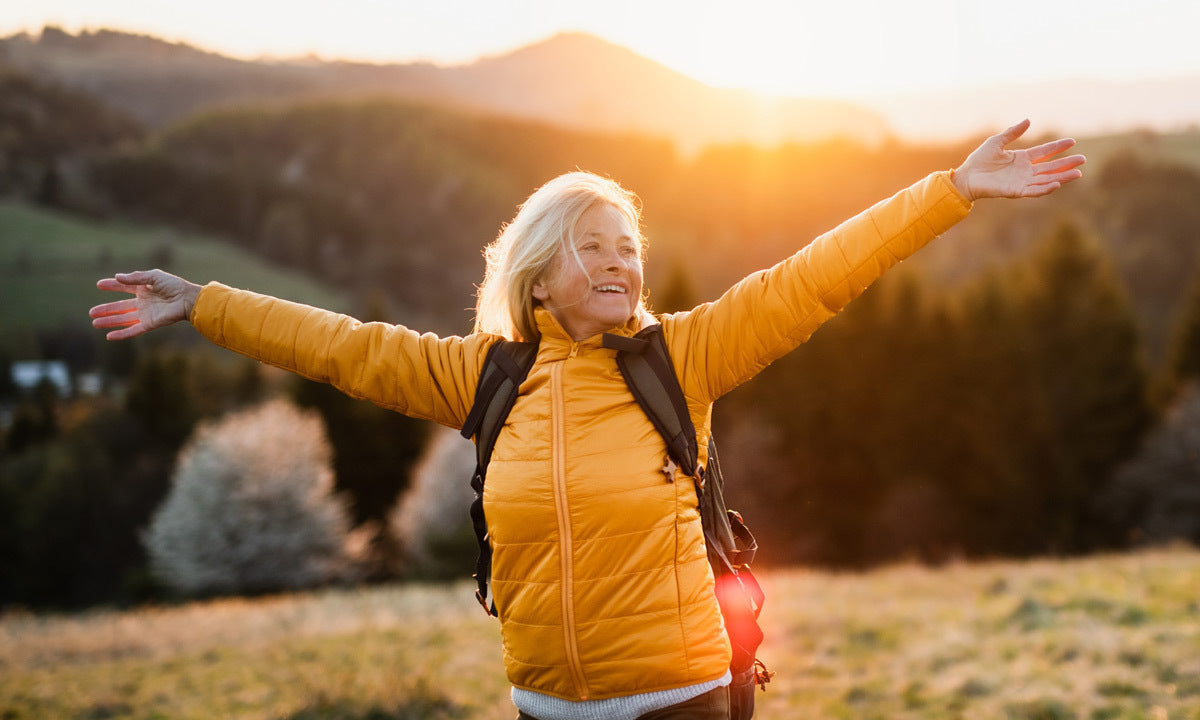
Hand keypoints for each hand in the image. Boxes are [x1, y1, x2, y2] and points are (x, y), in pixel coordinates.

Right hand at [90, 269, 201, 339]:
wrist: (187, 299)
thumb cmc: (174, 285)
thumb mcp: (153, 276)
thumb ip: (136, 277)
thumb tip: (117, 277)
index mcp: (143, 289)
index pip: (123, 287)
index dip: (112, 286)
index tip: (99, 285)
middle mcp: (143, 302)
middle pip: (120, 307)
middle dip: (106, 309)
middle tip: (91, 312)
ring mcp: (145, 314)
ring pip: (123, 319)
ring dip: (109, 321)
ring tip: (94, 323)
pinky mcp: (149, 324)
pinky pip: (133, 330)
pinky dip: (121, 334)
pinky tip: (109, 336)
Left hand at [952, 119, 1084, 200]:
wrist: (966, 177)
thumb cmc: (979, 161)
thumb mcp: (996, 142)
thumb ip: (1012, 132)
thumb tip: (1029, 120)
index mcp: (1021, 159)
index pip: (1044, 152)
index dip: (1057, 147)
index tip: (1072, 141)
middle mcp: (1024, 171)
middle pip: (1050, 167)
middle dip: (1066, 164)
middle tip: (1083, 159)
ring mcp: (1021, 181)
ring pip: (1046, 179)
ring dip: (1062, 177)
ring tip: (1078, 173)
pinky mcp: (1015, 191)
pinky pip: (1034, 190)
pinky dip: (1045, 188)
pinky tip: (1057, 183)